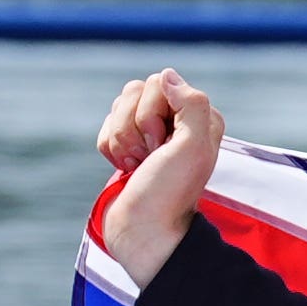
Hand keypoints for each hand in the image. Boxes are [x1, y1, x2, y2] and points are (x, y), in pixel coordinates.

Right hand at [95, 67, 227, 279]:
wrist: (142, 230)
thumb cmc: (170, 192)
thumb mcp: (193, 147)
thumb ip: (191, 104)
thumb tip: (167, 75)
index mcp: (200, 117)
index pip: (161, 83)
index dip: (153, 112)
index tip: (163, 146)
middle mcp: (177, 121)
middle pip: (135, 91)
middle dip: (134, 127)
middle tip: (150, 158)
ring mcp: (150, 133)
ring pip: (118, 107)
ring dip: (122, 141)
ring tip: (138, 167)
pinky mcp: (128, 145)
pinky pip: (106, 127)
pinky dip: (110, 150)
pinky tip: (126, 170)